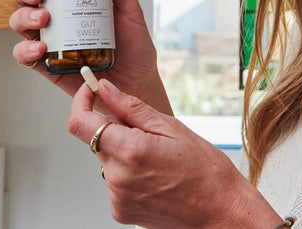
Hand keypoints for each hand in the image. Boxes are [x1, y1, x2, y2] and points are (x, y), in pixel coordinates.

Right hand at [9, 0, 171, 113]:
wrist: (136, 84)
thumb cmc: (134, 48)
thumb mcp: (131, 11)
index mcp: (73, 0)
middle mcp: (56, 17)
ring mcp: (49, 40)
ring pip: (19, 22)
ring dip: (24, 17)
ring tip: (44, 19)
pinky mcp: (46, 65)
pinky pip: (23, 56)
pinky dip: (25, 50)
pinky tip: (40, 49)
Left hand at [68, 80, 281, 228]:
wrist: (221, 211)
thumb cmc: (206, 171)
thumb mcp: (171, 127)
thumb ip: (131, 107)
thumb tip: (106, 89)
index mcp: (130, 151)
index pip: (81, 124)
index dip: (80, 102)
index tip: (88, 91)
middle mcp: (118, 178)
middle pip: (97, 139)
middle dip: (115, 127)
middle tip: (145, 128)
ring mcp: (118, 198)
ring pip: (107, 158)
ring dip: (123, 149)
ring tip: (156, 154)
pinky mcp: (121, 211)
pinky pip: (115, 179)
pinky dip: (128, 169)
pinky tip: (154, 171)